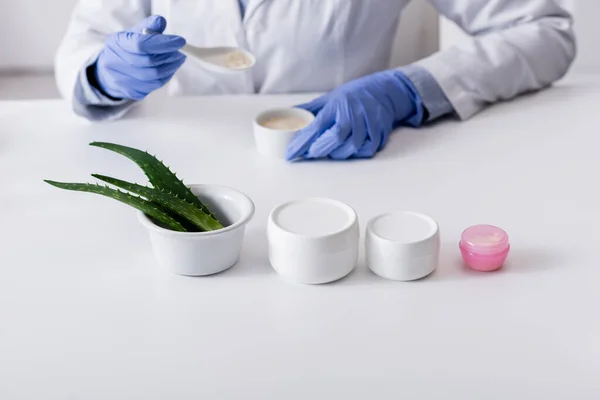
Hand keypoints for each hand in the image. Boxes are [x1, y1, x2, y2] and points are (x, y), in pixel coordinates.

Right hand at [93, 15, 185, 100]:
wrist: (110, 71)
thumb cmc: (127, 48)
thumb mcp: (134, 32)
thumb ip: (148, 26)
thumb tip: (161, 22)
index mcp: (116, 43)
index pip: (142, 44)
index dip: (163, 43)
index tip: (179, 41)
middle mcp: (115, 63)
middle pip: (149, 62)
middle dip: (169, 56)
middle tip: (180, 52)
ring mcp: (122, 80)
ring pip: (154, 76)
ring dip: (171, 67)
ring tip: (178, 59)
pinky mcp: (132, 92)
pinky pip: (155, 85)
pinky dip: (166, 76)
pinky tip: (170, 69)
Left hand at [286, 70, 424, 159]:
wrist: (384, 91)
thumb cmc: (352, 96)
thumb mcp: (328, 98)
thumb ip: (309, 110)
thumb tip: (286, 116)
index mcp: (336, 105)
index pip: (316, 126)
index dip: (302, 142)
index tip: (290, 154)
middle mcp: (352, 113)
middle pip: (335, 137)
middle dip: (320, 149)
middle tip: (310, 153)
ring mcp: (368, 123)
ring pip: (351, 147)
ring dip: (337, 153)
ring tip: (330, 151)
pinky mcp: (379, 132)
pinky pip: (366, 150)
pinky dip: (356, 154)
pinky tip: (349, 150)